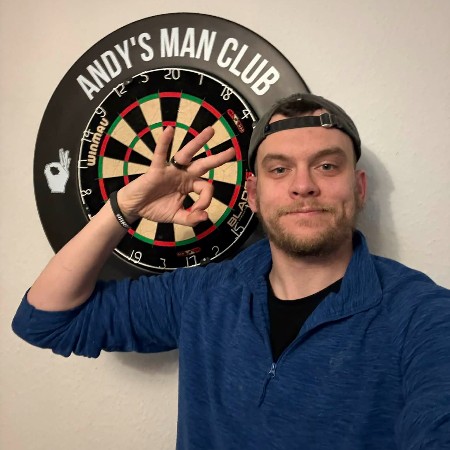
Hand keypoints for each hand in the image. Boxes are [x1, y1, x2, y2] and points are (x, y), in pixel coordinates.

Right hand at [44, 149, 70, 192]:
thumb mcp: (49, 178)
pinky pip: (67, 166)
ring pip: (66, 163)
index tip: (48, 166)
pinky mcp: (65, 174)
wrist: (58, 191)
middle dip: (63, 155)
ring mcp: (66, 173)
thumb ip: (47, 171)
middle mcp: (66, 172)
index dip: (53, 164)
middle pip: (64, 161)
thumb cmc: (54, 185)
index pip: (58, 165)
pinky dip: (67, 162)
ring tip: (67, 152)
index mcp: (63, 172)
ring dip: (65, 157)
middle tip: (62, 150)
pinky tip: (69, 159)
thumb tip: (47, 166)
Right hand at [117, 126, 234, 226]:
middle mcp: (183, 175)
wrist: (135, 208)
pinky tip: (169, 130)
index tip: (197, 211)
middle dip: (218, 158)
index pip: (206, 188)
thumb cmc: (155, 209)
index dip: (206, 201)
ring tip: (210, 131)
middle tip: (232, 151)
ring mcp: (171, 170)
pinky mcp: (157, 169)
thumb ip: (191, 218)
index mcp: (189, 185)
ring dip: (199, 142)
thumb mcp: (176, 217)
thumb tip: (206, 217)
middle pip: (204, 164)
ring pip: (187, 154)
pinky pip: (161, 154)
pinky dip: (164, 142)